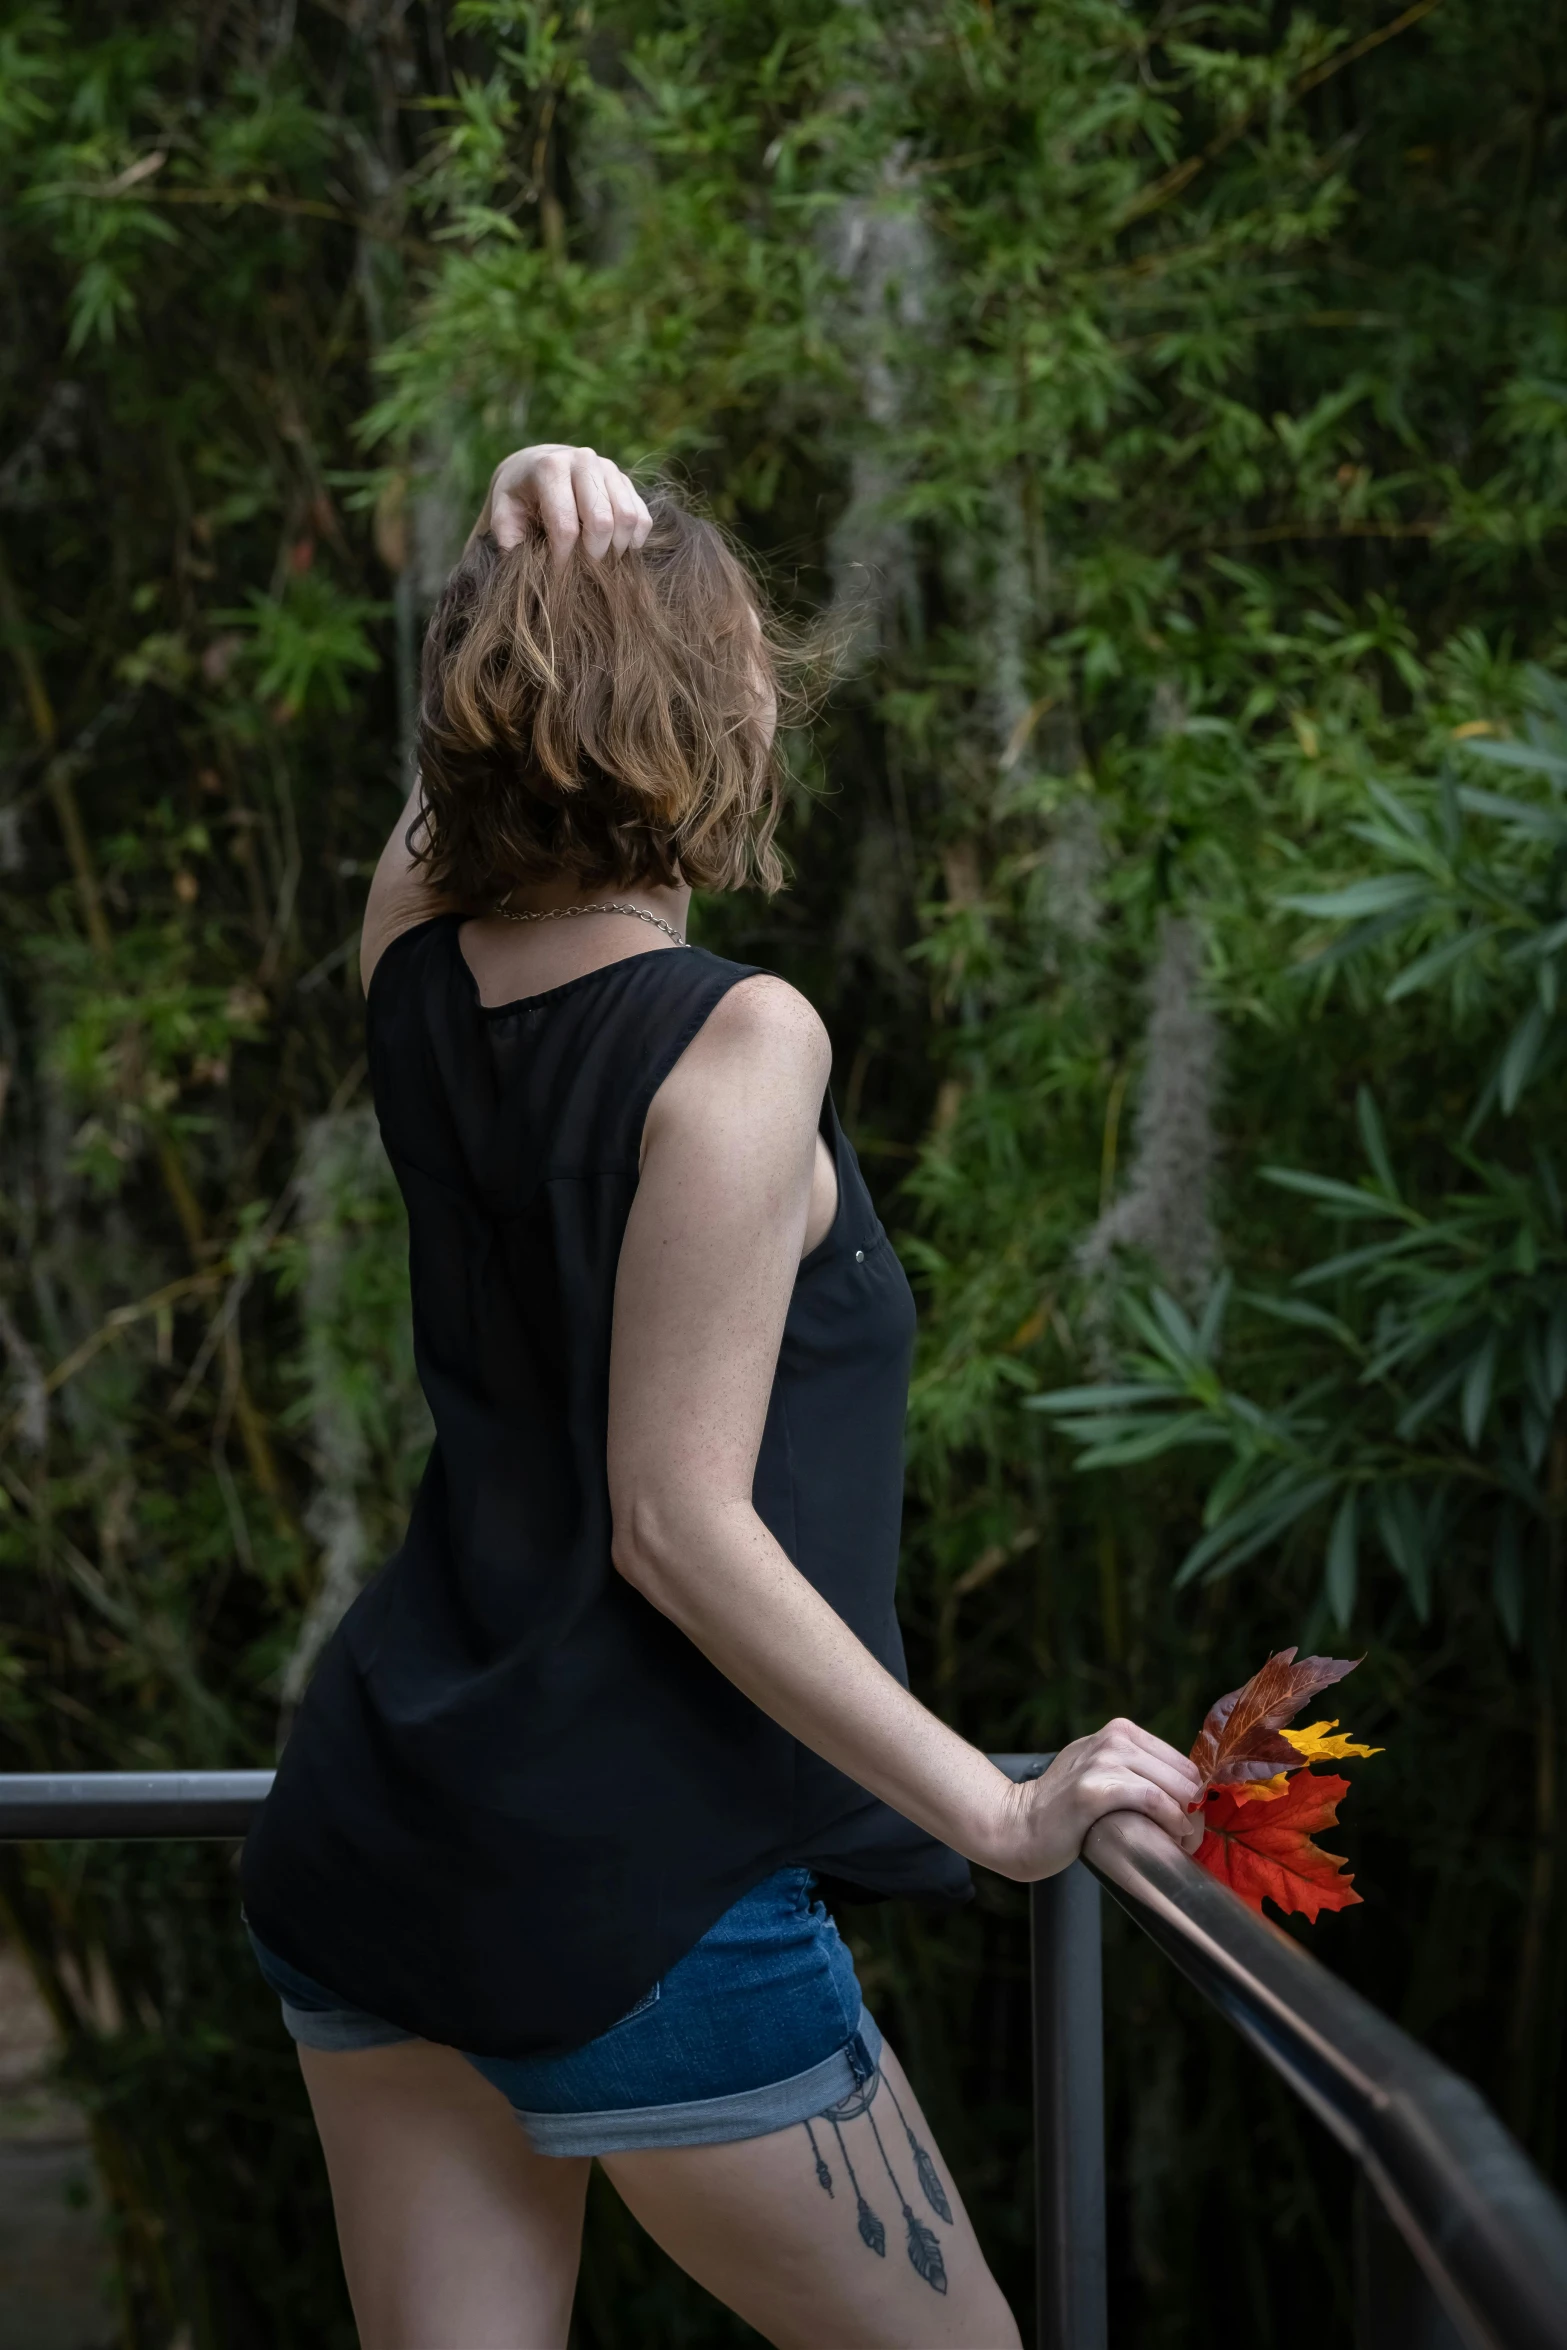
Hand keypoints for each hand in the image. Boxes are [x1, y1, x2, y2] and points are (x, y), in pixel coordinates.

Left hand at [469, 444, 651, 564]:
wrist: (537, 465)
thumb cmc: (519, 497)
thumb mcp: (504, 514)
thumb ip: (509, 538)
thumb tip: (530, 567)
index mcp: (550, 468)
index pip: (565, 526)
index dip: (563, 559)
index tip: (557, 577)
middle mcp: (583, 460)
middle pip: (602, 520)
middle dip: (594, 556)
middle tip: (582, 573)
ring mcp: (609, 468)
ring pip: (628, 518)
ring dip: (617, 550)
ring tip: (599, 564)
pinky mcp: (625, 480)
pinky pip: (642, 517)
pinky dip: (634, 542)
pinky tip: (615, 552)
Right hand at [990, 1718, 1206, 1879]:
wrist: (1019, 1825)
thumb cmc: (1064, 1808)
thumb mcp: (1100, 1770)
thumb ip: (1135, 1769)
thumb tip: (1187, 1791)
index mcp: (1119, 1731)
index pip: (1182, 1761)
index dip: (1194, 1793)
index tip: (1192, 1820)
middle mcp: (1113, 1739)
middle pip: (1182, 1774)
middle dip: (1194, 1808)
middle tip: (1190, 1837)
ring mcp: (1102, 1761)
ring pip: (1173, 1786)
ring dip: (1187, 1819)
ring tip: (1182, 1841)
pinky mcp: (1095, 1789)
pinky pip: (1152, 1800)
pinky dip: (1171, 1820)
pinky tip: (1173, 1836)